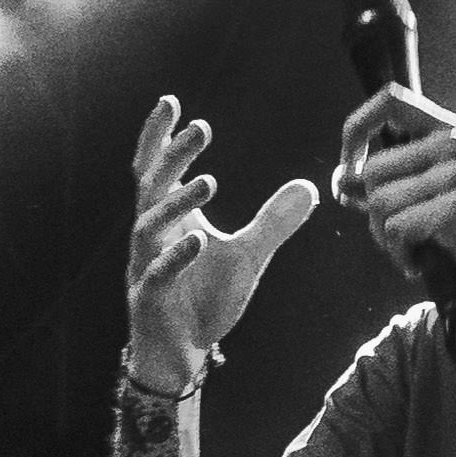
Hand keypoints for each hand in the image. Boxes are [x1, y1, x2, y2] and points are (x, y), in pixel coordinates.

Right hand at [126, 96, 319, 394]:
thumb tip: (309, 186)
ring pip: (150, 226)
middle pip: (152, 186)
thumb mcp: (247, 256)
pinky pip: (158, 274)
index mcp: (169, 220)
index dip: (160, 137)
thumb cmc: (204, 300)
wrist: (181, 354)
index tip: (171, 102)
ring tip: (208, 181)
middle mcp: (152, 237)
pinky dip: (176, 257)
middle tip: (199, 126)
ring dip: (177, 202)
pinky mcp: (150, 300)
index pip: (156, 170)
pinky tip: (199, 240)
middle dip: (173, 156)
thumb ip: (273, 222)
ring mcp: (146, 267)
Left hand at [334, 91, 455, 312]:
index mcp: (450, 130)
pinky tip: (421, 263)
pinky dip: (401, 253)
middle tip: (396, 237)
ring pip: (379, 202)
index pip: (390, 100)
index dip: (357, 130)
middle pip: (373, 170)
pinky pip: (398, 227)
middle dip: (371, 213)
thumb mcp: (436, 195)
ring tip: (412, 251)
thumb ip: (394, 181)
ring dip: (385, 238)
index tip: (350, 170)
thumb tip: (344, 181)